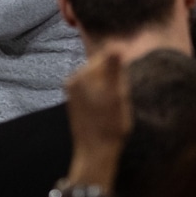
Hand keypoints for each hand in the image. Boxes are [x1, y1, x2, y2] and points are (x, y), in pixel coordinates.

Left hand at [65, 50, 131, 185]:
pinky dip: (104, 96)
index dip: (120, 69)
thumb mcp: (116, 93)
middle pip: (102, 67)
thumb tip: (115, 44)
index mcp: (81, 75)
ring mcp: (73, 92)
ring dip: (110, 88)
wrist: (95, 153)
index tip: (122, 87)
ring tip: (114, 106)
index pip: (106, 56)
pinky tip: (108, 110)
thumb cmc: (109, 124)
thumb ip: (114, 66)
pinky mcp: (76, 102)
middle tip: (119, 98)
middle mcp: (73, 80)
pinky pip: (94, 90)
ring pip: (100, 79)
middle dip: (114, 78)